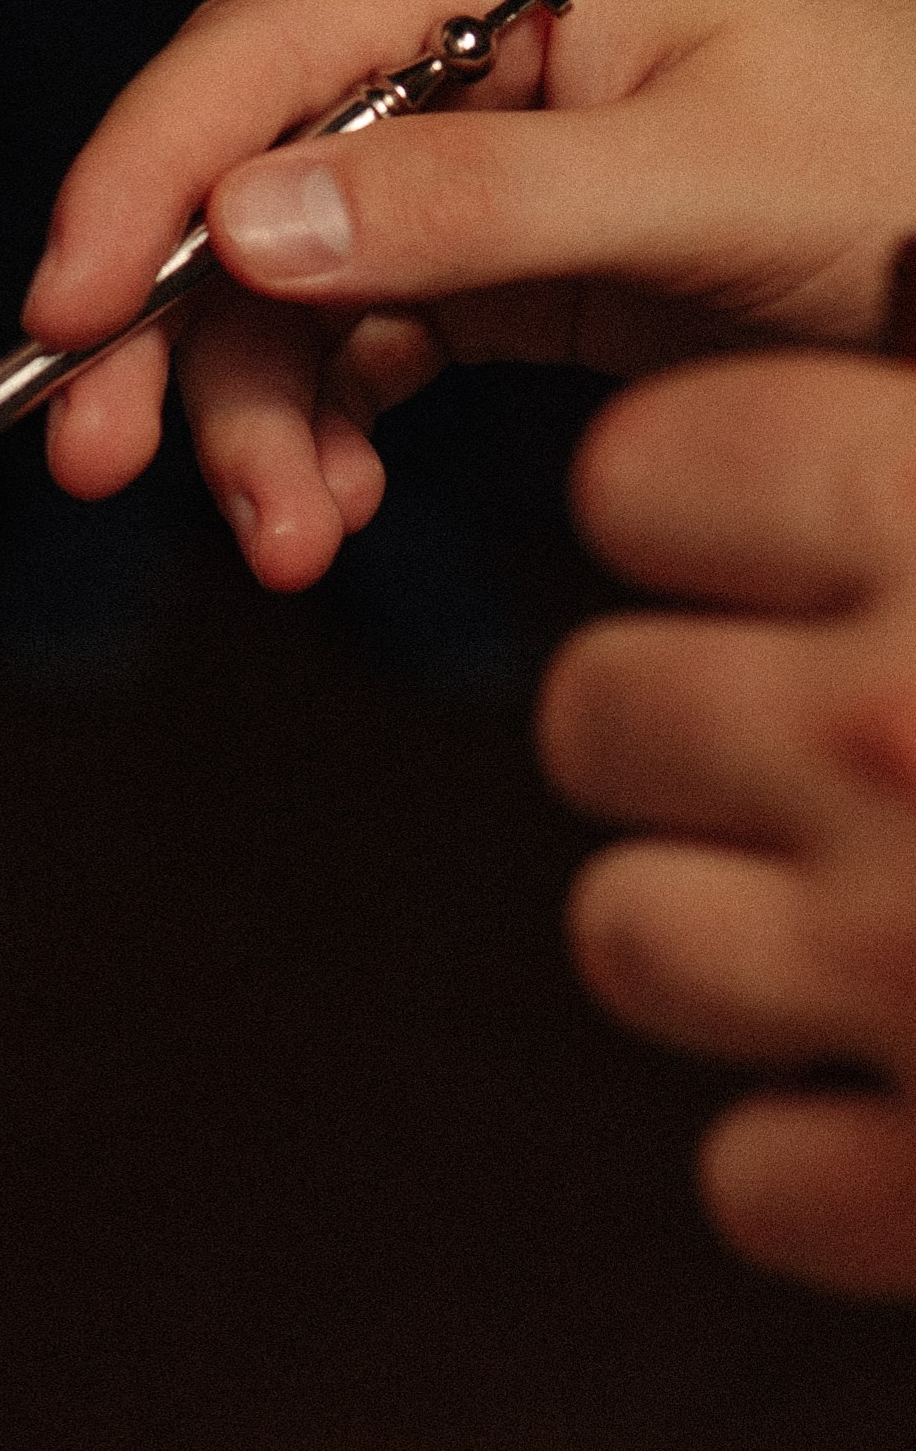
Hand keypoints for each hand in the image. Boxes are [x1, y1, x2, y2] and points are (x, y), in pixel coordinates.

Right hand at [23, 0, 915, 587]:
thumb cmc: (911, 163)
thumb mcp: (711, 186)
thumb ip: (483, 204)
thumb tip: (247, 226)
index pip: (258, 54)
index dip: (137, 177)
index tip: (61, 314)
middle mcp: (461, 52)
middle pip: (241, 176)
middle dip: (169, 328)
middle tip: (104, 464)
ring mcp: (475, 158)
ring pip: (284, 282)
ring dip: (254, 413)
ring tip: (294, 543)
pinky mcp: (499, 261)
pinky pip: (358, 342)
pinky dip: (324, 427)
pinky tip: (339, 506)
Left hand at [542, 352, 915, 1295]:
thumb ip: (891, 429)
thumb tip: (807, 308)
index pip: (637, 469)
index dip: (687, 501)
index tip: (756, 529)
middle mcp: (886, 728)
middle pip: (593, 705)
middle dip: (683, 719)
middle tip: (835, 736)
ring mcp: (897, 964)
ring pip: (626, 929)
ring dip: (725, 926)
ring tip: (879, 897)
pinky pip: (745, 1168)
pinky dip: (818, 1136)